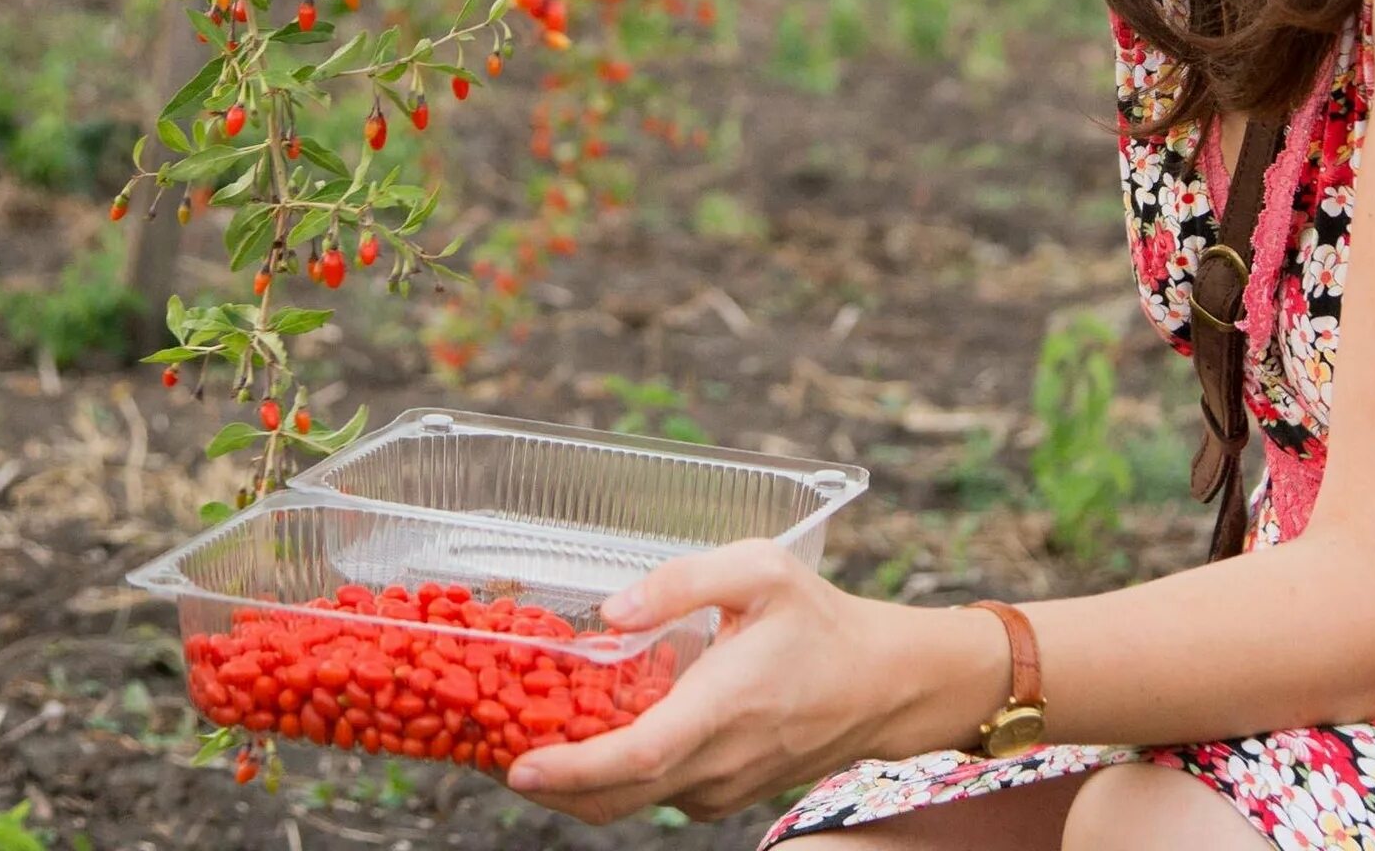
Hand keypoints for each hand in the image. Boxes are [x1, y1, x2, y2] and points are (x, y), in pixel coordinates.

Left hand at [501, 541, 1006, 825]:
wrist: (886, 685)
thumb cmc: (822, 622)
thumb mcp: (760, 570)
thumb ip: (683, 580)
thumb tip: (614, 609)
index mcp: (724, 707)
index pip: (636, 757)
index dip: (573, 769)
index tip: (517, 766)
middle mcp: (719, 762)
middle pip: (616, 798)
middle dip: (548, 784)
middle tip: (487, 751)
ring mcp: (722, 788)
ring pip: (631, 804)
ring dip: (576, 784)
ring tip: (525, 740)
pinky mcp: (726, 794)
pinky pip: (657, 796)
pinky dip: (614, 781)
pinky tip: (592, 740)